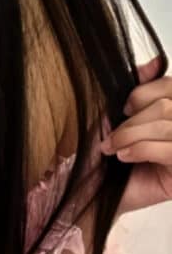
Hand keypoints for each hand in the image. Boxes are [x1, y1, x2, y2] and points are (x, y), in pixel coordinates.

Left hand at [100, 55, 171, 214]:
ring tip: (113, 148)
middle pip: (168, 106)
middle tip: (112, 136)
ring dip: (131, 135)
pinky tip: (124, 157)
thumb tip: (159, 61)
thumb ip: (138, 87)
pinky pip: (170, 150)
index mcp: (170, 114)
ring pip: (168, 126)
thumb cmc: (102, 155)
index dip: (145, 92)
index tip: (124, 108)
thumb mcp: (114, 114)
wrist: (90, 192)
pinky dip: (141, 149)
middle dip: (134, 120)